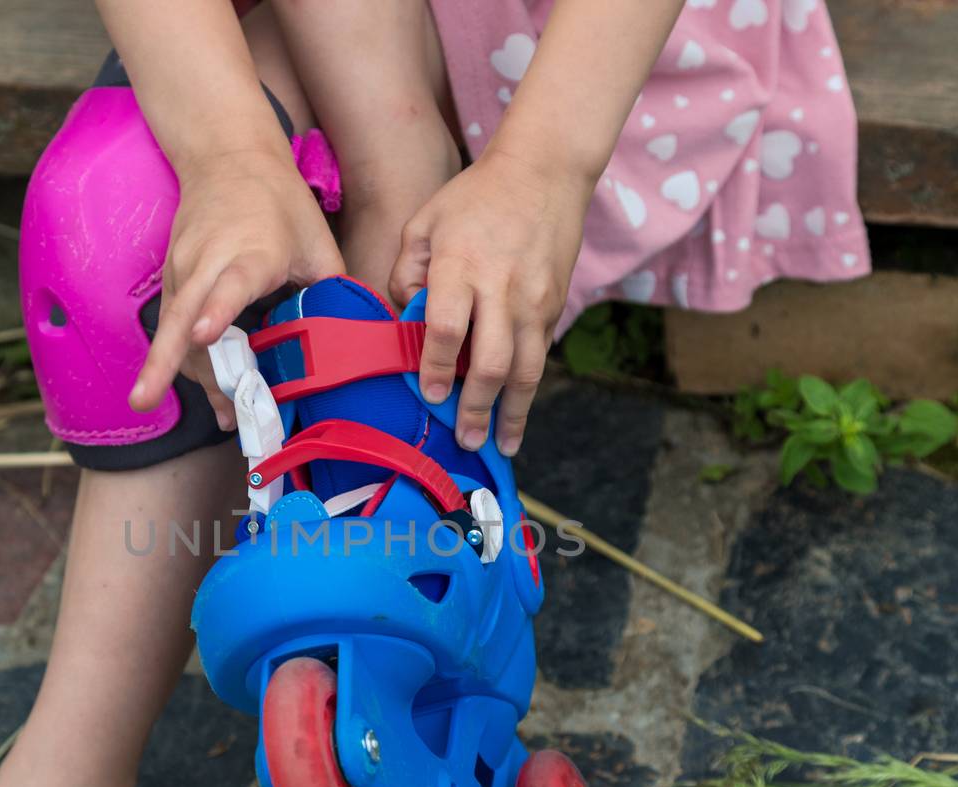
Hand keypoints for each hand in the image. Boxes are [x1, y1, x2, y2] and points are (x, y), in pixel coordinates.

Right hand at [130, 148, 343, 427]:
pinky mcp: (171, 277)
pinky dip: (190, 360)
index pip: (229, 284)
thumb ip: (334, 289)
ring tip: (225, 416)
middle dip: (161, 360)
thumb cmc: (279, 201)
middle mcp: (208, 261)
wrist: (226, 156)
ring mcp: (183, 269)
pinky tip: (218, 391)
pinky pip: (175, 327)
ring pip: (175, 332)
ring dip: (188, 375)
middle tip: (144, 400)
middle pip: (179, 317)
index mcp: (251, 251)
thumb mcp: (317, 240)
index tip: (203, 335)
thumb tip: (360, 335)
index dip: (216, 311)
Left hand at [389, 147, 589, 456]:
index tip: (430, 395)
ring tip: (500, 445)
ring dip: (512, 413)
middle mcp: (501, 288)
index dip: (436, 367)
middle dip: (477, 407)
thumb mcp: (425, 222)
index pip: (446, 328)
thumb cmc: (475, 198)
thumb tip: (402, 318)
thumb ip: (406, 271)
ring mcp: (534, 300)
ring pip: (526, 369)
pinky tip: (517, 414)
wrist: (545, 171)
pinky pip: (541, 356)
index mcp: (461, 265)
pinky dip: (528, 389)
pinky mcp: (555, 305)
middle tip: (465, 439)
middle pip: (491, 361)